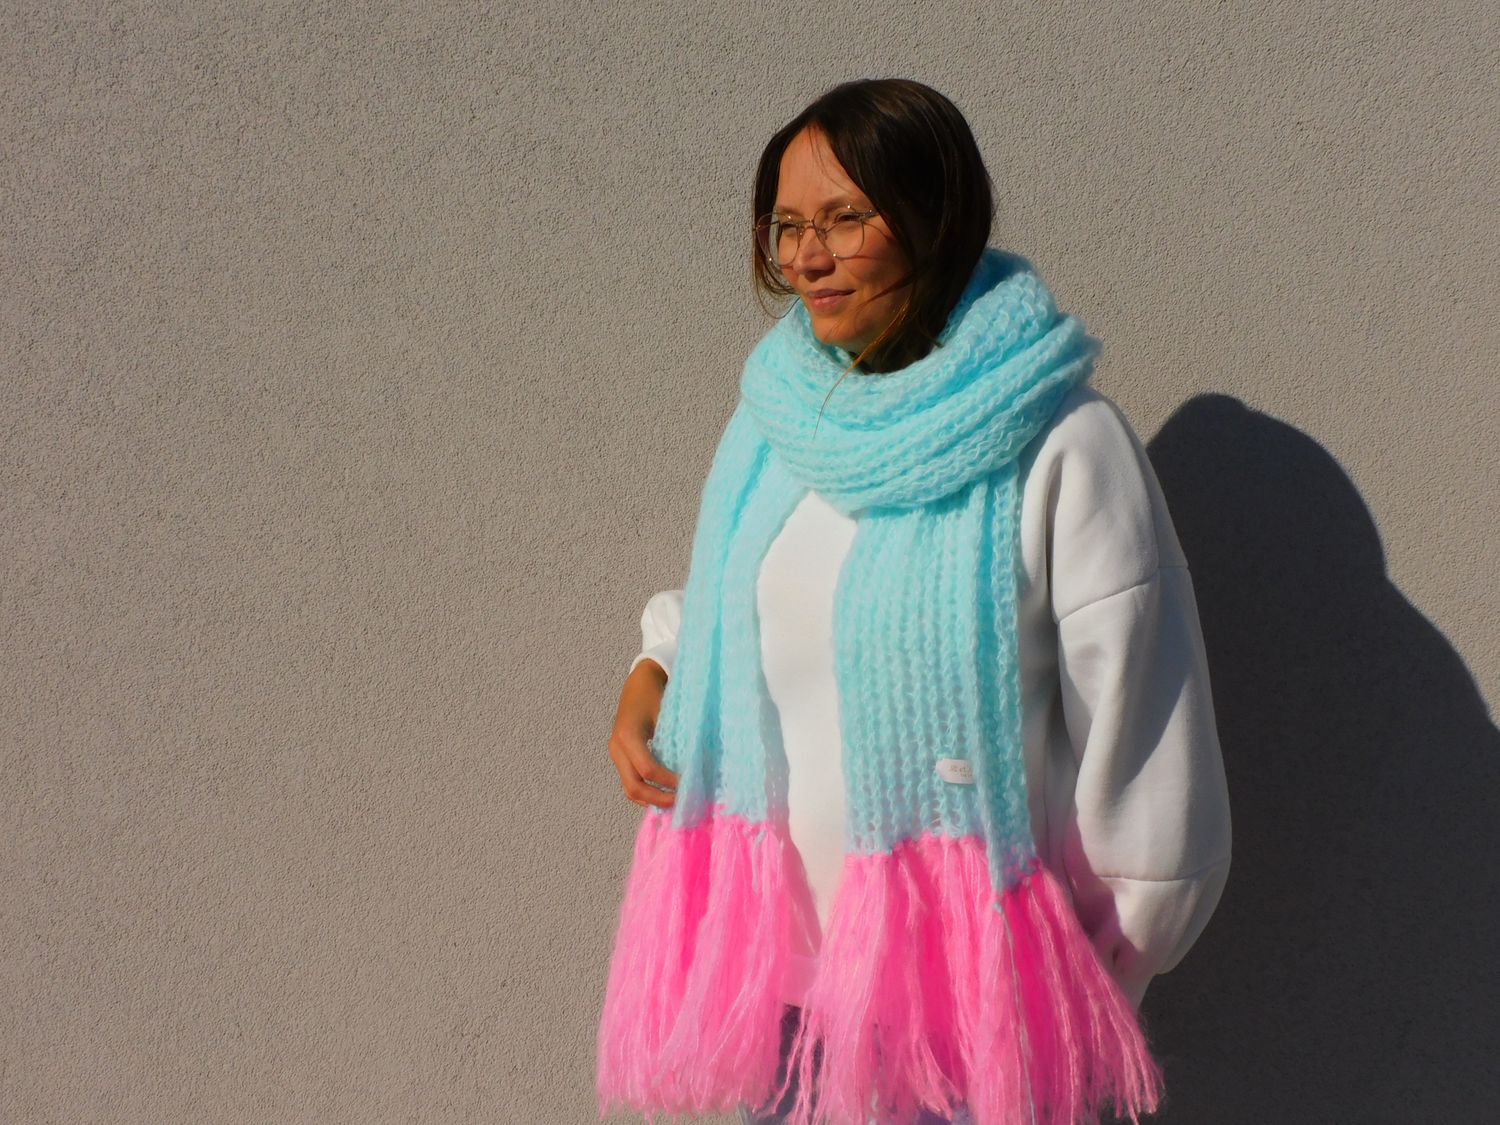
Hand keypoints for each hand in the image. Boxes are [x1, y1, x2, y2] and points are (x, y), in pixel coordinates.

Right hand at [608, 660, 678, 808]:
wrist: (640, 680)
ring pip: (629, 788)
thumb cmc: (657, 693)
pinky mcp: (620, 756)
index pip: (648, 769)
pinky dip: (646, 789)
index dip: (668, 782)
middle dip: (657, 799)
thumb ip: (679, 738)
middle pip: (633, 787)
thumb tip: (700, 765)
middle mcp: (617, 747)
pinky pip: (630, 780)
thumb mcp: (669, 713)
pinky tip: (664, 792)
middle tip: (681, 803)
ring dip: (651, 798)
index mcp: (629, 735)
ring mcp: (616, 753)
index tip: (688, 784)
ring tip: (674, 802)